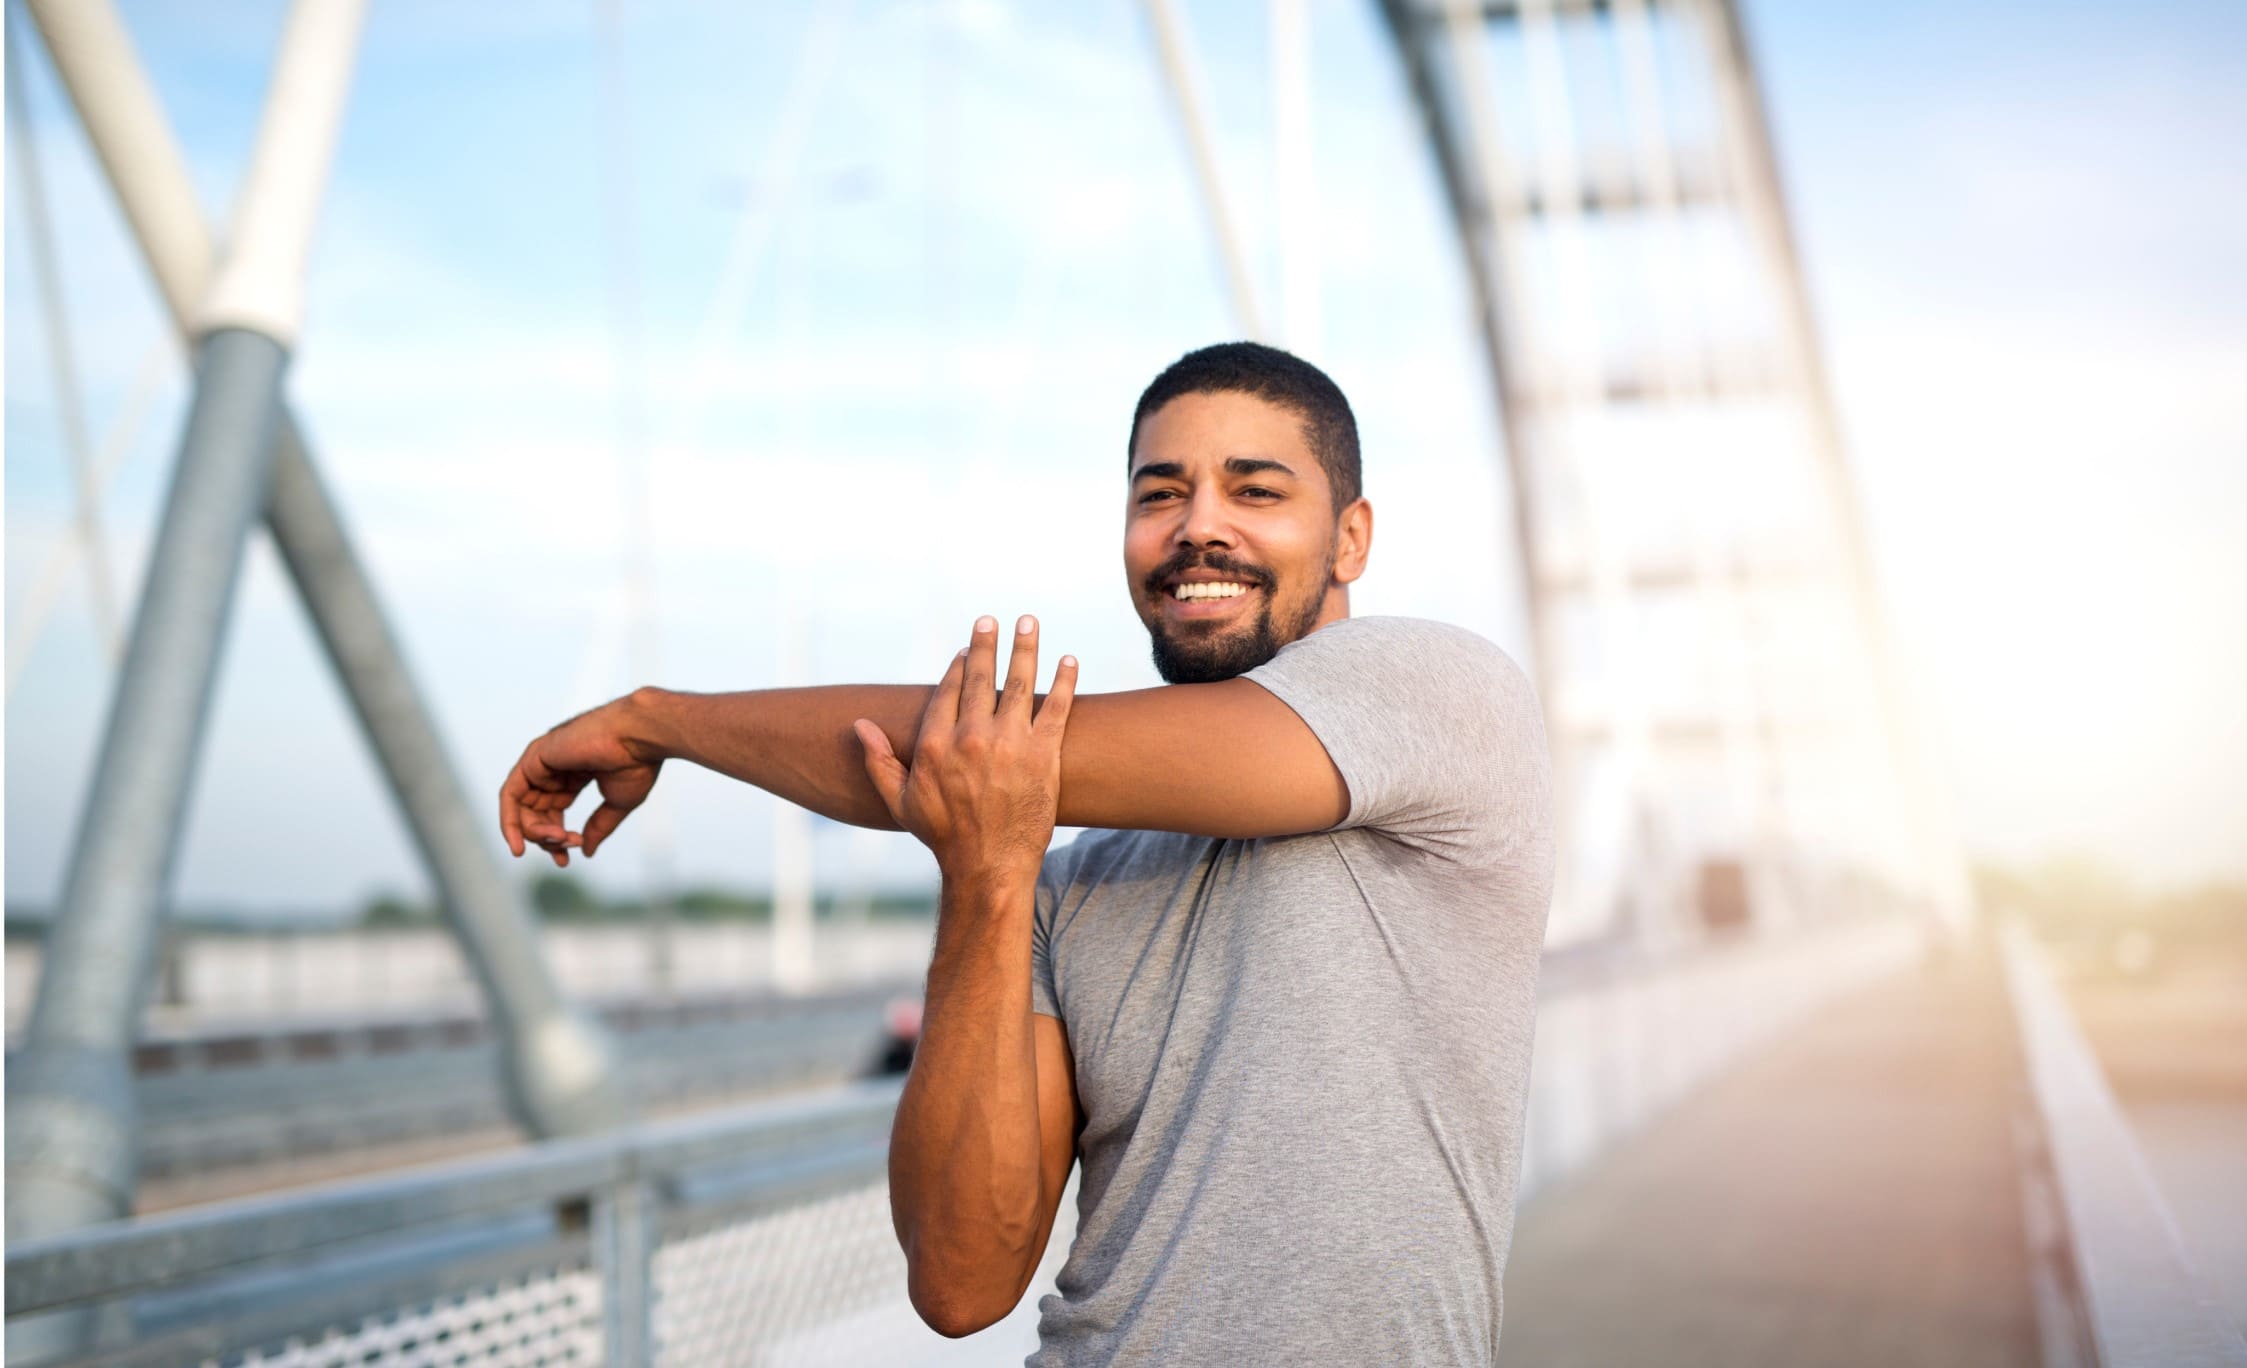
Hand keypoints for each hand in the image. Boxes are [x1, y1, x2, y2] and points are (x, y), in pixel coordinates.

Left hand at [498, 693, 664, 865]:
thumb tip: (587, 851)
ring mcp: (541, 762)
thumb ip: (599, 827)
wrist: (639, 738)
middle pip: (534, 812)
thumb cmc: (636, 764)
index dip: (555, 839)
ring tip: (558, 840)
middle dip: (545, 839)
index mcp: (573, 775)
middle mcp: (553, 768)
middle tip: (564, 851)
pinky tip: (518, 843)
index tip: (565, 861)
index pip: (553, 812)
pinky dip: (509, 820)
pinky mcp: (533, 759)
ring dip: (535, 833)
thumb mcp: (618, 804)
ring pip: (521, 808)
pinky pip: (510, 795)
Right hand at [853, 615, 1077, 883]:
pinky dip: (1064, 682)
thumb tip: (859, 725)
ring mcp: (1009, 743)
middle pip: (982, 677)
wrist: (988, 866)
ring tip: (1029, 622)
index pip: (949, 690)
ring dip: (1025, 648)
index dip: (959, 665)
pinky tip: (1069, 661)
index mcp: (935, 744)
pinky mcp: (1042, 755)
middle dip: (988, 643)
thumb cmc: (943, 837)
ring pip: (1019, 683)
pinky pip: (1056, 709)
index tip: (966, 648)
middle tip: (993, 620)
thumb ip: (878, 760)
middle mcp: (971, 737)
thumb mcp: (900, 801)